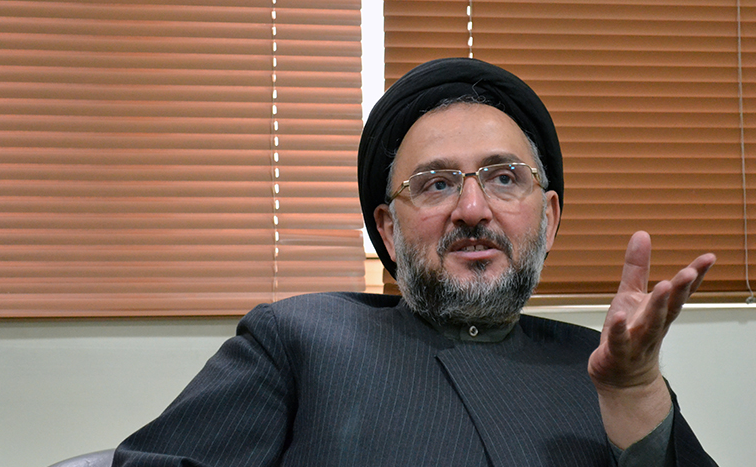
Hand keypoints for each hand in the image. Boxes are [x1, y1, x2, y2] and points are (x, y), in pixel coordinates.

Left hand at [588, 231, 715, 447]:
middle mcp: (653, 327)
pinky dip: (620, 329)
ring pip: (650, 324)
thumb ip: (637, 268)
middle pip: (670, 308)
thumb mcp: (630, 296)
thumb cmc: (628, 333)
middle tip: (689, 272)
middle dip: (680, 290)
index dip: (695, 275)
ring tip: (665, 285)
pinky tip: (621, 316)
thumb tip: (642, 234)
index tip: (709, 258)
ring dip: (658, 306)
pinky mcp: (617, 353)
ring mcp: (637, 342)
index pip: (681, 292)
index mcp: (659, 312)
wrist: (622, 380)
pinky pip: (620, 341)